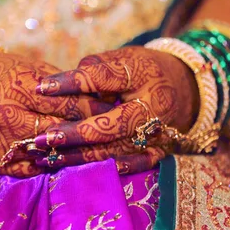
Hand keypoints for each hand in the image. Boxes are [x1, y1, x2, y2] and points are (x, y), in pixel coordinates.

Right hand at [0, 53, 112, 175]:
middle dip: (85, 131)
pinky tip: (61, 160)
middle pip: (57, 130)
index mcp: (18, 88)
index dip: (93, 107)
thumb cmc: (3, 74)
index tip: (114, 109)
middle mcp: (6, 117)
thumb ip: (61, 86)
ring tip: (92, 150)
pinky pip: (25, 170)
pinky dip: (44, 166)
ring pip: (43, 154)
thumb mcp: (31, 69)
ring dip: (68, 153)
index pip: (64, 102)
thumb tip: (98, 96)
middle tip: (111, 132)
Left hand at [34, 46, 198, 173]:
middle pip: (107, 126)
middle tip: (42, 137)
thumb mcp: (126, 58)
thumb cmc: (145, 70)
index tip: (42, 86)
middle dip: (72, 133)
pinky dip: (106, 168)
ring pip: (113, 151)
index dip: (71, 82)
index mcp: (143, 78)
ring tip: (46, 157)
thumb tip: (63, 83)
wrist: (187, 89)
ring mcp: (157, 136)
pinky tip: (79, 170)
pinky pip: (133, 166)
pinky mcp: (159, 152)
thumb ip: (97, 68)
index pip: (102, 79)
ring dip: (78, 157)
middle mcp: (152, 111)